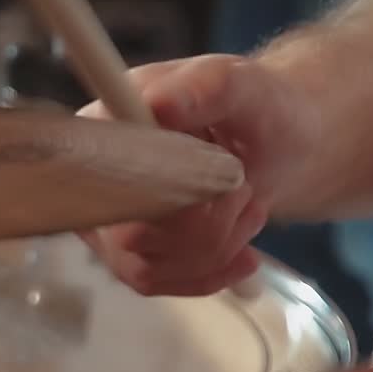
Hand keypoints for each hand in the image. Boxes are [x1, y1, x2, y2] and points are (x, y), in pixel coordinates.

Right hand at [79, 54, 320, 295]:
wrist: (278, 144)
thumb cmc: (256, 108)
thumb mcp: (242, 88)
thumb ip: (204, 88)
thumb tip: (157, 103)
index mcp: (103, 125)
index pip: (101, 179)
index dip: (160, 194)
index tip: (222, 178)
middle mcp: (94, 176)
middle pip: (127, 235)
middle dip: (204, 223)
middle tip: (240, 186)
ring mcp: (108, 220)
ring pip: (144, 267)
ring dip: (214, 246)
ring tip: (245, 207)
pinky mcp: (129, 254)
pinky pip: (156, 284)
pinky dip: (208, 273)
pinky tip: (241, 254)